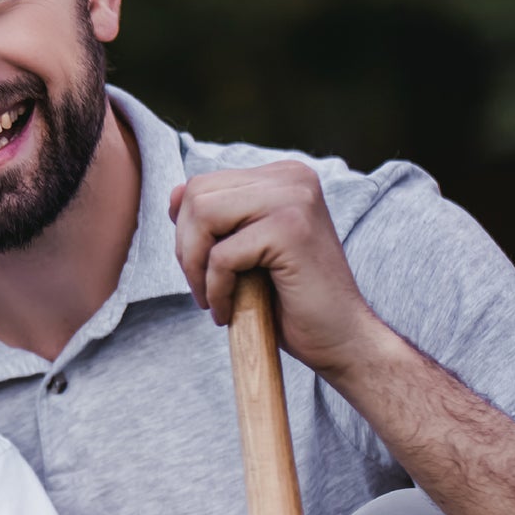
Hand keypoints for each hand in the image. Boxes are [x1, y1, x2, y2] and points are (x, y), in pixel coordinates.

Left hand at [169, 160, 383, 379]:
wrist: (340, 339)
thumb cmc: (290, 301)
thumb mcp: (243, 251)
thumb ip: (214, 220)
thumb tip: (174, 193)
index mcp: (282, 176)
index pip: (202, 185)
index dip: (187, 232)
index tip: (203, 269)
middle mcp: (292, 177)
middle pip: (197, 195)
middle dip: (186, 249)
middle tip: (204, 288)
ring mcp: (294, 198)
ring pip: (203, 217)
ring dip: (195, 268)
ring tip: (213, 300)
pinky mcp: (290, 230)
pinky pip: (221, 256)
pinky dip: (215, 290)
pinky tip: (229, 312)